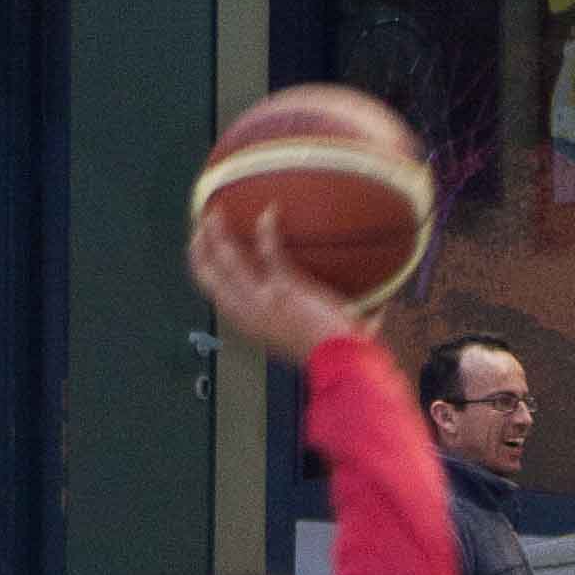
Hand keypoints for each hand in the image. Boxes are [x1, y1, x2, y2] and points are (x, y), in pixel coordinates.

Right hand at [186, 201, 365, 369]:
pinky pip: (268, 250)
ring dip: (217, 233)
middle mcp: (248, 315)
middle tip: (202, 223)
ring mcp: (262, 302)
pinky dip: (268, 230)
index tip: (206, 250)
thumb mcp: (331, 340)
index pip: (216, 295)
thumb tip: (375, 315)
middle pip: (207, 276)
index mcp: (251, 327)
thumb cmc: (345, 359)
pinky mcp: (282, 289)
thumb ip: (345, 323)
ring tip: (216, 209)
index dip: (206, 270)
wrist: (345, 365)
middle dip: (199, 247)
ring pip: (225, 260)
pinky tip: (272, 212)